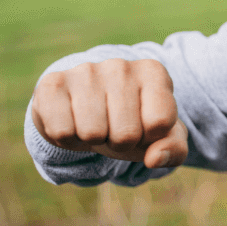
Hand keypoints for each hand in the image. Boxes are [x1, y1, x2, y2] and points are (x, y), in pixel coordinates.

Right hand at [32, 59, 188, 167]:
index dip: (151, 137)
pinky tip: (72, 121)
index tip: (144, 126)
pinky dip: (67, 138)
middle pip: (126, 134)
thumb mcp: (162, 136)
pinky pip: (62, 131)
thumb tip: (155, 159)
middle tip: (114, 127)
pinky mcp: (52, 83)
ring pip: (93, 133)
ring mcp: (85, 71)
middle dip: (121, 142)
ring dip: (93, 140)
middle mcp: (121, 66)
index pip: (160, 123)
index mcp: (154, 73)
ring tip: (94, 124)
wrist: (87, 105)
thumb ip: (174, 149)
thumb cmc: (132, 121)